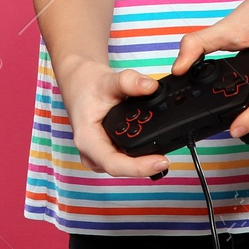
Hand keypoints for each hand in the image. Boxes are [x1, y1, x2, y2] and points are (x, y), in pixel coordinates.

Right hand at [55, 60, 171, 177]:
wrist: (79, 83)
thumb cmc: (87, 85)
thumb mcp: (107, 80)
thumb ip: (129, 82)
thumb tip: (150, 86)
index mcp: (87, 139)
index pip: (114, 164)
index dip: (139, 168)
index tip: (161, 162)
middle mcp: (91, 153)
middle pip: (123, 168)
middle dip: (146, 165)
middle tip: (168, 156)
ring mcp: (98, 155)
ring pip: (125, 166)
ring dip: (143, 161)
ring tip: (162, 151)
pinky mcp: (107, 152)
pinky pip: (125, 159)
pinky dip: (139, 154)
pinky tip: (151, 146)